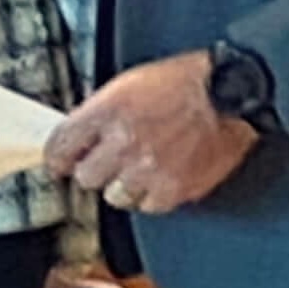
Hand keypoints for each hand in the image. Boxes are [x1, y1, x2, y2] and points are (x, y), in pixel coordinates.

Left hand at [45, 52, 259, 215]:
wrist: (230, 93)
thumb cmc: (183, 81)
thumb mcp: (129, 83)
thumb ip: (100, 112)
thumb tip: (79, 136)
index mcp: (107, 111)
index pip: (61, 148)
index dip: (58, 158)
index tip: (60, 162)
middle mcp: (123, 143)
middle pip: (86, 177)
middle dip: (95, 169)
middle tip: (111, 159)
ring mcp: (148, 170)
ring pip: (115, 196)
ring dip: (124, 185)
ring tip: (143, 165)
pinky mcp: (173, 190)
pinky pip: (147, 206)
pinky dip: (152, 195)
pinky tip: (162, 175)